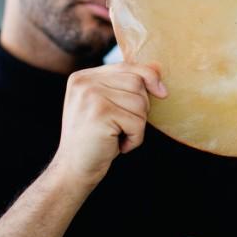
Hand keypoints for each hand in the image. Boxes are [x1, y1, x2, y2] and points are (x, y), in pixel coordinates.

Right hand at [50, 62, 167, 186]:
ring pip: (140, 103)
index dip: (149, 77)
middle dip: (141, 108)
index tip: (162, 93)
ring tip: (119, 136)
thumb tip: (158, 66)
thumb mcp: (108, 106)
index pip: (127, 66)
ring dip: (137, 125)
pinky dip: (135, 138)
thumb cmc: (96, 138)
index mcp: (84, 77)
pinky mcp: (100, 113)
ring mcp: (91, 96)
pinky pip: (137, 122)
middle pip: (137, 82)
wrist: (74, 169)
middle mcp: (84, 82)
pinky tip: (119, 146)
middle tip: (124, 126)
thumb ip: (126, 85)